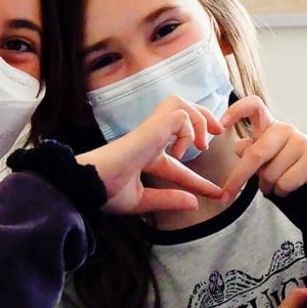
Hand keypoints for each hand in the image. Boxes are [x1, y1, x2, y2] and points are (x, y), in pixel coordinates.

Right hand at [77, 96, 225, 214]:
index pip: (178, 161)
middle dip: (204, 117)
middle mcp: (149, 138)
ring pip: (180, 103)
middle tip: (218, 134)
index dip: (199, 179)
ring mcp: (149, 130)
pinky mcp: (150, 127)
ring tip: (200, 145)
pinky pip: (180, 114)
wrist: (89, 185)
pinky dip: (188, 130)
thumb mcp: (143, 201)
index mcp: (146, 155)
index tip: (215, 194)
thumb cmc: (105, 192)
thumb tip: (193, 203)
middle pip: (181, 111)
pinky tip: (180, 150)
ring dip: (198, 119)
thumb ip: (168, 200)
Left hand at [218, 96, 306, 198]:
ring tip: (273, 184)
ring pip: (270, 174)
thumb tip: (239, 148)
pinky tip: (285, 188)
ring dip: (266, 186)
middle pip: (256, 154)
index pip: (253, 105)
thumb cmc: (278, 163)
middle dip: (238, 177)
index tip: (221, 126)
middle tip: (227, 194)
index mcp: (268, 125)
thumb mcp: (260, 155)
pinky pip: (285, 183)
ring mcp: (302, 142)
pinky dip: (280, 192)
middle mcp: (286, 129)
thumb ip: (248, 150)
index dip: (236, 111)